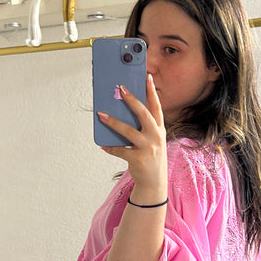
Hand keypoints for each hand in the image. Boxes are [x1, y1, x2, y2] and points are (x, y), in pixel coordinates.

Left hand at [98, 74, 166, 201]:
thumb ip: (144, 127)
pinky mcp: (138, 159)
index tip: (147, 77)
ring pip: (128, 131)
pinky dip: (110, 147)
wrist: (154, 183)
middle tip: (121, 89)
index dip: (152, 92)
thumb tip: (123, 112)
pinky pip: (120, 150)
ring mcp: (148, 148)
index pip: (156, 107)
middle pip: (143, 114)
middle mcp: (156, 137)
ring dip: (113, 122)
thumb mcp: (153, 141)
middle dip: (132, 100)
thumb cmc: (151, 158)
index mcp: (159, 130)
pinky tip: (103, 144)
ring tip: (101, 114)